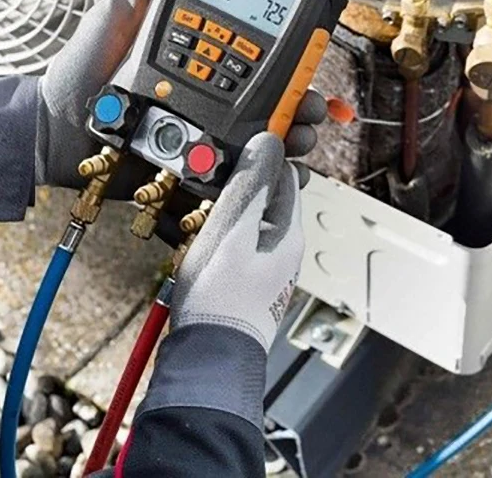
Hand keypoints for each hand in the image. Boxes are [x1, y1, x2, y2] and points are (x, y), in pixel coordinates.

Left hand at [36, 0, 325, 191]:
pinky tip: (280, 169)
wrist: (54, 131)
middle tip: (313, 103)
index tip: (309, 52)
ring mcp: (205, 133)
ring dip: (297, 136)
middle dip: (308, 101)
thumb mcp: (113, 15)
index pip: (258, 53)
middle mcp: (208, 95)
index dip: (291, 53)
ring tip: (298, 134)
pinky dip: (271, 176)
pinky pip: (243, 176)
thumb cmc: (79, 75)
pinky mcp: (197, 169)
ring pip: (269, 137)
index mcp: (197, 59)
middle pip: (276, 98)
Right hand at [171, 132, 302, 352]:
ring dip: (231, 200)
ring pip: (251, 216)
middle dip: (245, 176)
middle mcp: (282, 248)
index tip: (246, 136)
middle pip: (268, 195)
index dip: (268, 152)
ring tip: (205, 192)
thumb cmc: (221, 301)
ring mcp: (264, 263)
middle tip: (218, 163)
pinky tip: (203, 226)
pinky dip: (223, 224)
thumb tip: (268, 144)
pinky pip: (238, 236)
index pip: (287, 176)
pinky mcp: (245, 275)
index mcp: (288, 233)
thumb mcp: (232, 232)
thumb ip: (249, 186)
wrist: (208, 356)